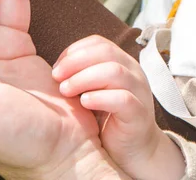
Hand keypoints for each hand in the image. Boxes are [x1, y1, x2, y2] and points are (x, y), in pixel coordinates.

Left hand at [52, 35, 185, 179]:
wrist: (135, 153)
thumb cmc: (108, 119)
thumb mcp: (95, 90)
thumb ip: (83, 75)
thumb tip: (56, 68)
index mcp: (122, 61)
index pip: (98, 43)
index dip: (74, 50)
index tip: (56, 67)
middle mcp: (133, 71)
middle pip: (105, 52)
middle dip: (75, 61)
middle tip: (56, 76)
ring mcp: (139, 91)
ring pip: (114, 71)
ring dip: (84, 78)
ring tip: (65, 90)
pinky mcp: (140, 114)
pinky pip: (122, 99)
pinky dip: (100, 98)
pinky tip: (84, 103)